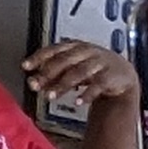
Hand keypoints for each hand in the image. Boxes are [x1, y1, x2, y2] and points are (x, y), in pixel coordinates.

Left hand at [24, 39, 140, 115]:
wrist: (122, 75)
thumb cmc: (92, 70)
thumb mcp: (72, 67)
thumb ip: (53, 73)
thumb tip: (32, 81)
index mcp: (75, 46)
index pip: (54, 49)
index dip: (39, 57)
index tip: (26, 66)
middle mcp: (86, 52)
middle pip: (65, 60)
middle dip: (48, 73)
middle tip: (35, 85)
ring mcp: (99, 63)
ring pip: (79, 72)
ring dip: (63, 84)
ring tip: (51, 96)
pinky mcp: (111, 76)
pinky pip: (98, 85)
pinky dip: (87, 94)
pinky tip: (78, 102)